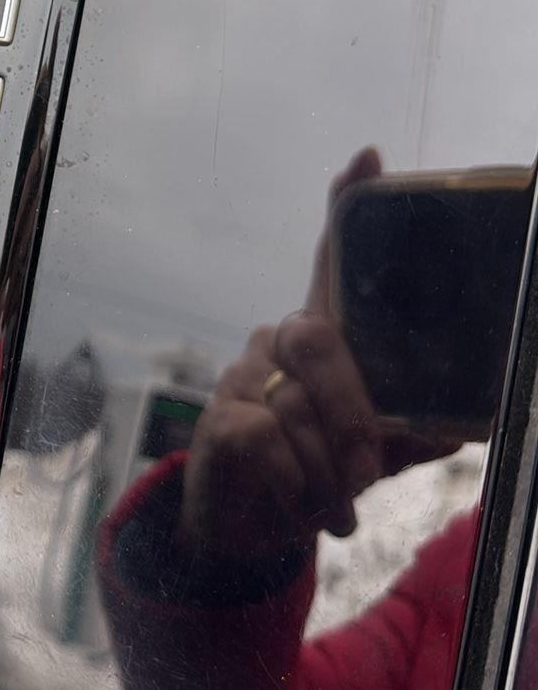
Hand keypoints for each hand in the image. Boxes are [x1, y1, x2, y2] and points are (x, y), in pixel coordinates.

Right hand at [177, 148, 453, 559]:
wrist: (248, 531)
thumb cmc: (314, 474)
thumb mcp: (374, 454)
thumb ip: (411, 431)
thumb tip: (468, 422)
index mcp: (322, 341)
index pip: (332, 262)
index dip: (345, 208)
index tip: (366, 158)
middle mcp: (277, 342)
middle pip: (318, 338)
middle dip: (353, 412)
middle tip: (368, 471)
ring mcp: (243, 375)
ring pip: (296, 401)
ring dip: (327, 466)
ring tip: (336, 504)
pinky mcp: (220, 416)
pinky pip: (268, 438)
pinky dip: (295, 482)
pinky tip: (297, 502)